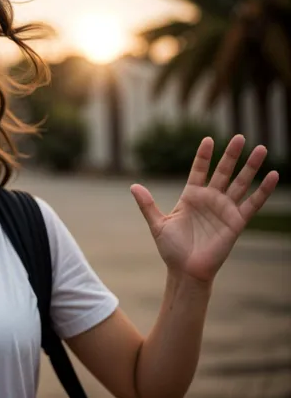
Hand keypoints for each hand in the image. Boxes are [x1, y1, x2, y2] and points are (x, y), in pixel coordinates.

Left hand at [130, 135, 279, 282]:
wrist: (186, 270)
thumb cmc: (171, 249)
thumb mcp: (157, 224)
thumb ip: (147, 204)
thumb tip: (133, 186)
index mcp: (191, 197)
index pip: (199, 170)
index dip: (203, 156)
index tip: (207, 139)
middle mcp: (210, 199)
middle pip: (223, 171)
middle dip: (231, 155)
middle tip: (239, 136)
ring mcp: (225, 209)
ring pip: (240, 183)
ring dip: (251, 166)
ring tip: (261, 148)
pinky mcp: (236, 222)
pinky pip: (253, 203)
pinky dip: (263, 190)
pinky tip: (273, 175)